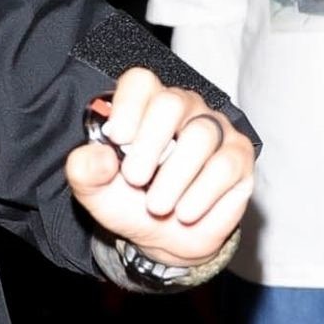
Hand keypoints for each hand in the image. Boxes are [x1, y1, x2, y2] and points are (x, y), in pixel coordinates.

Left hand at [65, 67, 253, 266]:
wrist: (167, 240)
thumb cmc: (132, 204)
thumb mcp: (95, 192)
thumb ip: (84, 170)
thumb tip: (98, 156)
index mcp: (144, 106)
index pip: (140, 82)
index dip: (128, 106)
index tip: (117, 138)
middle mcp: (183, 109)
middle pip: (172, 102)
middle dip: (150, 144)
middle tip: (135, 179)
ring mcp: (215, 129)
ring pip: (200, 135)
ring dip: (174, 177)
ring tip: (157, 206)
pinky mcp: (238, 156)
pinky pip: (223, 166)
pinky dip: (200, 195)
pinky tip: (185, 212)